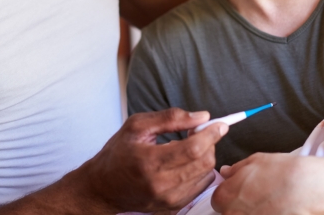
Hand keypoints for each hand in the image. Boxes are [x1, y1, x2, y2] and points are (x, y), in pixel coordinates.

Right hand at [84, 108, 227, 212]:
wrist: (103, 187)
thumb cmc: (118, 153)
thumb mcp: (137, 126)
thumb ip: (170, 118)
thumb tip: (202, 117)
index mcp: (150, 161)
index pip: (193, 149)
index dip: (211, 134)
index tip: (220, 124)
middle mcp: (161, 184)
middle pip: (204, 162)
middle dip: (209, 143)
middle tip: (198, 132)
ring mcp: (168, 199)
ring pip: (206, 174)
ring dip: (204, 156)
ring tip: (188, 148)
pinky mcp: (173, 207)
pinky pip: (201, 186)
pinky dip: (200, 171)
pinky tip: (185, 163)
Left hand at [211, 153, 323, 214]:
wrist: (308, 189)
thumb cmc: (283, 173)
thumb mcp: (256, 161)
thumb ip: (236, 169)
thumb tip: (227, 172)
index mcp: (225, 197)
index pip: (218, 199)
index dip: (231, 193)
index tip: (242, 191)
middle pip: (229, 213)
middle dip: (240, 206)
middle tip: (259, 198)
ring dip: (252, 212)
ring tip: (271, 205)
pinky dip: (268, 214)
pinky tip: (278, 210)